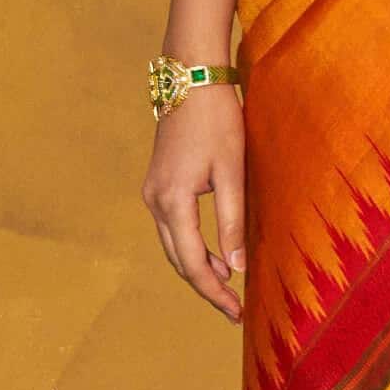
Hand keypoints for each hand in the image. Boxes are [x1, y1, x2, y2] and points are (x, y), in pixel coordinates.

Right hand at [141, 84, 245, 321]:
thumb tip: (236, 267)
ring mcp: (152, 192)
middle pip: (178, 259)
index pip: (192, 262)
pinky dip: (191, 247)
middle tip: (234, 310)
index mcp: (173, 200)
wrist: (191, 78)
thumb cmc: (216, 120)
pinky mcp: (158, 183)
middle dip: (205, 287)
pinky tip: (214, 255)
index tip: (236, 312)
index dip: (214, 291)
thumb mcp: (232, 171)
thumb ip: (232, 220)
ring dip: (198, 268)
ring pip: (173, 245)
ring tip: (227, 289)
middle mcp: (155, 200)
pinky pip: (173, 228)